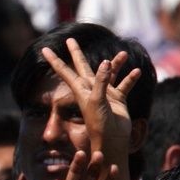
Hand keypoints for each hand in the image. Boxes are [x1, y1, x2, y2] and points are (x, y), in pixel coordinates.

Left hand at [41, 37, 139, 153]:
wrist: (111, 140)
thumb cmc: (98, 123)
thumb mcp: (97, 101)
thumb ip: (101, 81)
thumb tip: (106, 62)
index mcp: (81, 89)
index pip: (64, 71)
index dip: (54, 60)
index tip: (43, 49)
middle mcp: (91, 88)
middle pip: (82, 66)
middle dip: (76, 53)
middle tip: (70, 39)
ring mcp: (105, 93)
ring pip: (109, 73)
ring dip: (116, 63)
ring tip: (123, 54)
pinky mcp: (118, 99)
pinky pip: (125, 85)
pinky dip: (130, 78)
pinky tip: (136, 71)